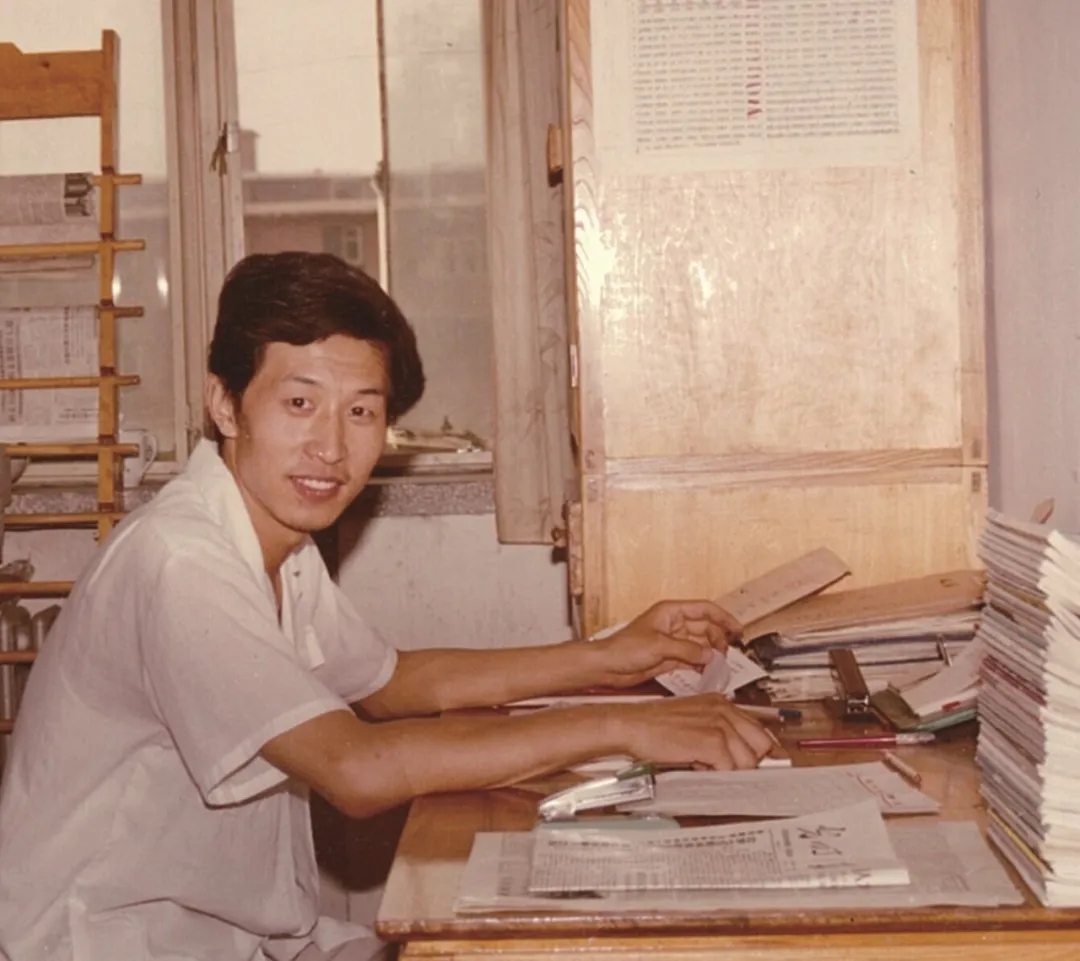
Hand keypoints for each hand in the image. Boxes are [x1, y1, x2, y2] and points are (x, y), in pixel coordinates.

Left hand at [586, 599, 742, 688]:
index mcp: (670, 612)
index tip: (737, 629)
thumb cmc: (622, 648)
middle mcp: (672, 625)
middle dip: (718, 639)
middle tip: (727, 653)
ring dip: (710, 654)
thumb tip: (708, 654)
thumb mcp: (659, 645)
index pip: (704, 609)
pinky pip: (691, 659)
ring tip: (719, 664)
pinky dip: (700, 664)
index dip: (723, 618)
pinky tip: (707, 671)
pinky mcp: (668, 657)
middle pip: (705, 628)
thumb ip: (687, 649)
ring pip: (700, 645)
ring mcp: (671, 641)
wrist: (606, 667)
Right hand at [609, 694, 773, 769]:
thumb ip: (716, 730)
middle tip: (730, 769)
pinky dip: (717, 775)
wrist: (633, 725)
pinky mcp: (711, 742)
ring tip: (708, 766)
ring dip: (730, 770)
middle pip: (761, 744)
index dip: (759, 750)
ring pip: (747, 760)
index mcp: (721, 703)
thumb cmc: (656, 725)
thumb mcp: (693, 719)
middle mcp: (724, 711)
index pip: (758, 729)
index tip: (757, 763)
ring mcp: (719, 725)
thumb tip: (735, 754)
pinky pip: (729, 768)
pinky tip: (700, 768)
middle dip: (749, 762)